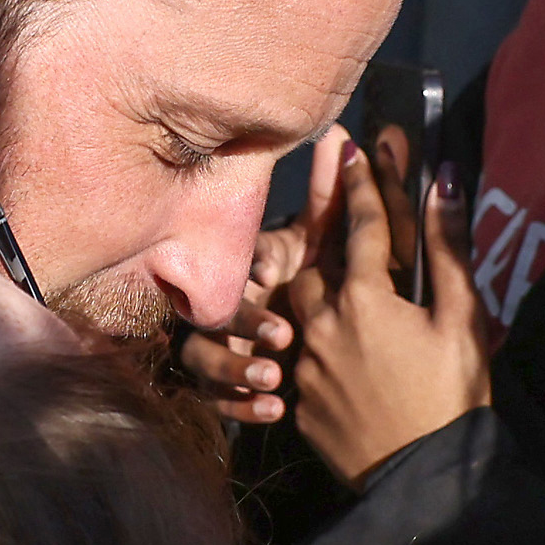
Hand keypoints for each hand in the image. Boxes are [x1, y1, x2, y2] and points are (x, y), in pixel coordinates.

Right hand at [173, 131, 337, 426]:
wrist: (314, 346)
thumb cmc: (315, 281)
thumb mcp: (326, 242)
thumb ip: (330, 193)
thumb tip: (340, 133)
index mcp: (247, 268)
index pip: (232, 263)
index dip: (248, 266)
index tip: (269, 272)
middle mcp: (221, 303)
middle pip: (211, 313)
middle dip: (245, 324)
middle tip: (284, 337)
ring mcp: (215, 346)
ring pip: (204, 360)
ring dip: (236, 368)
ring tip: (274, 378)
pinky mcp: (218, 387)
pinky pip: (216, 401)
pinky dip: (243, 407)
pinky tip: (274, 410)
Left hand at [278, 138, 490, 484]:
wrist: (427, 477)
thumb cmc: (453, 393)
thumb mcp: (461, 317)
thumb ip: (448, 247)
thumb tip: (444, 180)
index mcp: (364, 299)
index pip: (361, 226)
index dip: (362, 184)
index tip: (354, 147)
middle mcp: (323, 326)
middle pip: (315, 265)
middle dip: (326, 238)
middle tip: (339, 219)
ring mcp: (306, 367)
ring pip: (299, 314)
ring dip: (316, 296)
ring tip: (337, 290)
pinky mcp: (301, 404)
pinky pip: (301, 361)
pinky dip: (316, 349)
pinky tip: (339, 353)